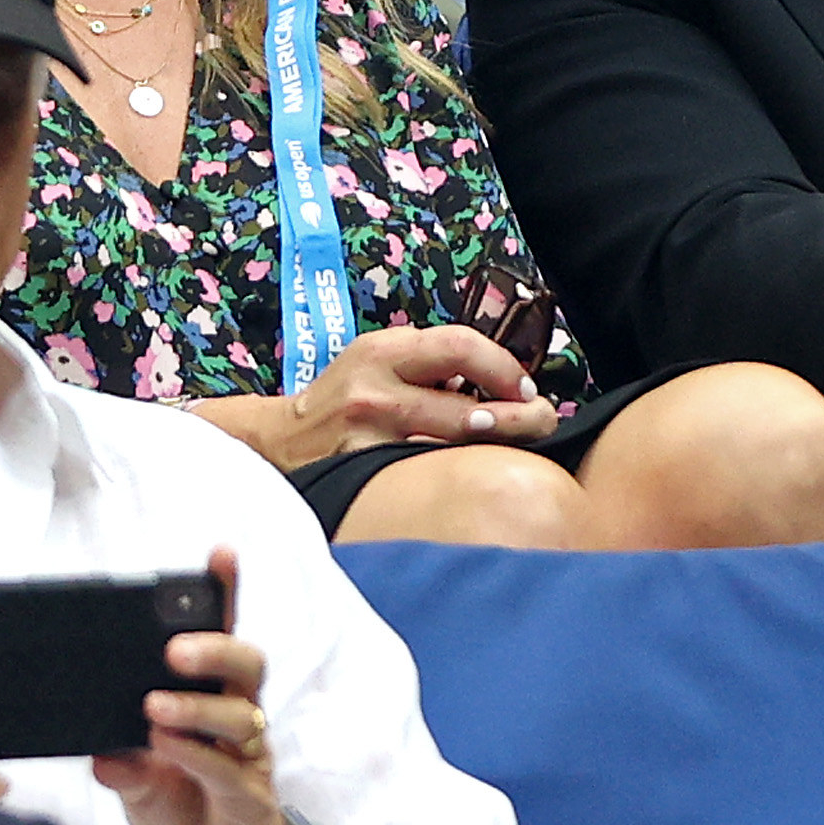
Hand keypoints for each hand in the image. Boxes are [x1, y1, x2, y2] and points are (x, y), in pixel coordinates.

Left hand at [92, 549, 320, 824]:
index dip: (225, 594)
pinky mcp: (249, 796)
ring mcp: (249, 756)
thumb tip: (99, 746)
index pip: (222, 636)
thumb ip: (122, 763)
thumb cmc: (188, 814)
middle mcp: (239, 718)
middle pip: (247, 662)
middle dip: (214, 646)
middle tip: (173, 648)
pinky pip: (226, 766)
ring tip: (155, 707)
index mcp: (212, 700)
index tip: (219, 554)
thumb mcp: (139, 786)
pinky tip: (165, 747)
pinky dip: (194, 752)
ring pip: (240, 712)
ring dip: (195, 705)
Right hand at [271, 325, 556, 466]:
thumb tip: (503, 380)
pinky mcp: (364, 476)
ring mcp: (369, 439)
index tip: (526, 388)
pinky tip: (471, 476)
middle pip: (468, 410)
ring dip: (495, 450)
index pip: (461, 346)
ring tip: (519, 449)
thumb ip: (431, 362)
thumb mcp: (379, 360)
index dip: (504, 367)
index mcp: (384, 351)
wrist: (280, 440)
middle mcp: (376, 391)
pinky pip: (425, 477)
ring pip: (454, 450)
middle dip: (519, 418)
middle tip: (543, 422)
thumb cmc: (343, 397)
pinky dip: (455, 476)